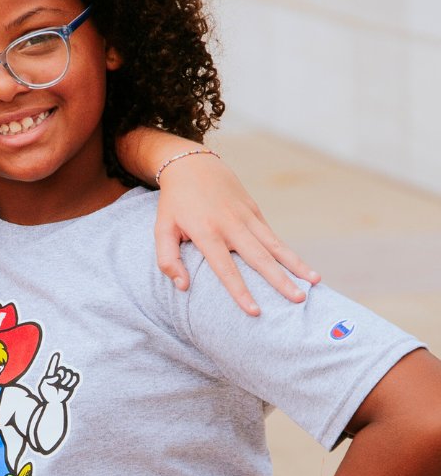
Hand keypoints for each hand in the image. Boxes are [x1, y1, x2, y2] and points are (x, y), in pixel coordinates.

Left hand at [37, 353, 79, 404]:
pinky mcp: (73, 381)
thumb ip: (48, 380)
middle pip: (64, 369)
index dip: (55, 359)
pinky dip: (74, 381)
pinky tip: (69, 386)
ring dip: (67, 381)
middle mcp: (59, 373)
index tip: (57, 353)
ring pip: (70, 373)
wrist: (54, 402)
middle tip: (58, 385)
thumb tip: (58, 377)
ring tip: (63, 387)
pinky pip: (77, 376)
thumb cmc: (47, 394)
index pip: (53, 364)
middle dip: (62, 377)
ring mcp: (66, 376)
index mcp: (51, 373)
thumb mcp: (43, 387)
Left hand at [153, 155, 319, 314]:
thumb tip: (182, 287)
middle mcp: (230, 225)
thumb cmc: (174, 204)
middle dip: (280, 280)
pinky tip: (302, 266)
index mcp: (206, 232)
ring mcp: (246, 216)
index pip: (226, 268)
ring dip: (295, 264)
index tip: (255, 311)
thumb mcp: (161, 230)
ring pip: (274, 244)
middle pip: (259, 258)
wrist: (191, 164)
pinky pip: (272, 234)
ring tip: (314, 281)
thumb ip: (167, 260)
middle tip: (298, 300)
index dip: (240, 291)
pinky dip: (288, 250)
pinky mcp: (254, 209)